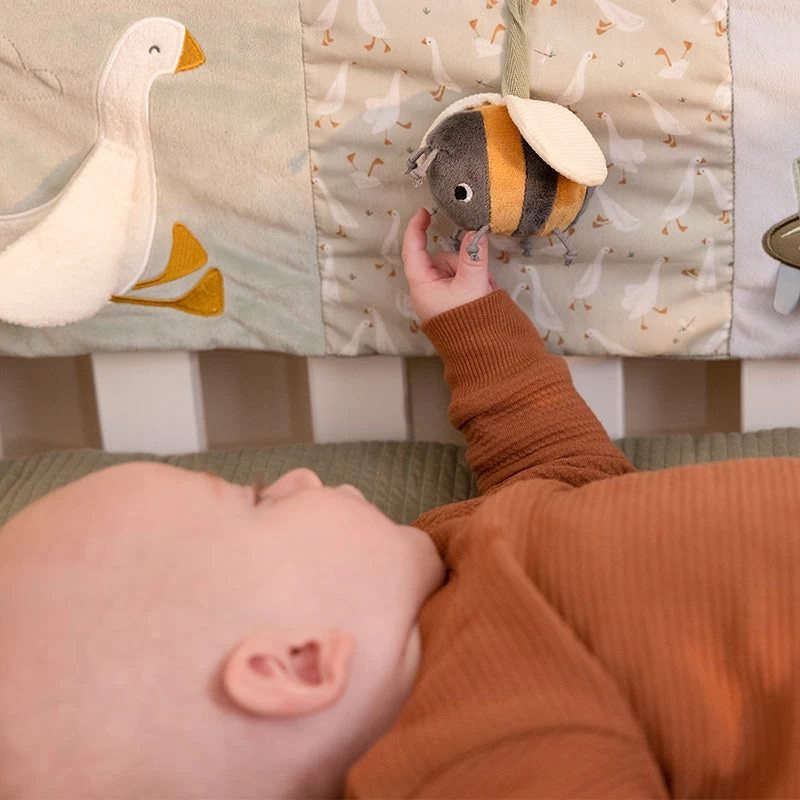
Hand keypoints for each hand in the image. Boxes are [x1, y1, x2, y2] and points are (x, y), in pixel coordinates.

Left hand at [401, 208, 498, 323]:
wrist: (480, 351)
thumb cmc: (468, 323)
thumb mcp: (472, 284)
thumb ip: (474, 255)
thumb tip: (475, 232)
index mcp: (422, 286)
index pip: (413, 250)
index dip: (416, 228)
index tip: (424, 212)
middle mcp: (426, 290)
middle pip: (440, 260)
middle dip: (461, 261)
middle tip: (477, 273)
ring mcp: (438, 297)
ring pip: (454, 270)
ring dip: (471, 273)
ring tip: (482, 289)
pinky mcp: (449, 303)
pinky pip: (461, 281)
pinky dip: (474, 283)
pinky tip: (482, 293)